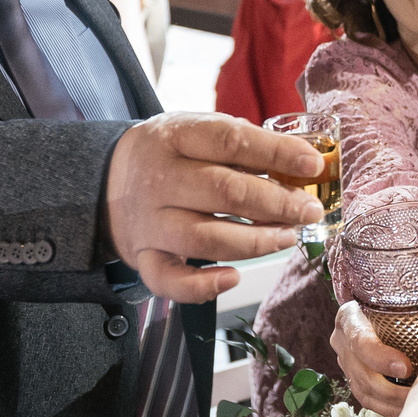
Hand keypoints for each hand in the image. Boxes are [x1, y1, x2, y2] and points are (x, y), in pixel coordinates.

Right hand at [106, 113, 322, 301]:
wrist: (104, 181)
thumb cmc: (168, 155)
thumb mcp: (195, 130)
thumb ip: (240, 143)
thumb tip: (300, 163)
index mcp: (175, 136)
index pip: (230, 140)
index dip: (276, 153)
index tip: (312, 164)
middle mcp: (158, 179)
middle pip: (224, 192)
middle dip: (277, 204)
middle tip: (308, 211)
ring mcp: (149, 222)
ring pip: (205, 239)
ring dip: (255, 242)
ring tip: (286, 237)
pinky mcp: (143, 257)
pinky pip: (170, 280)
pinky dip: (203, 286)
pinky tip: (234, 277)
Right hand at [332, 301, 412, 416]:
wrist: (370, 310)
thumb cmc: (390, 302)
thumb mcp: (401, 300)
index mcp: (350, 317)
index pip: (359, 340)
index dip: (380, 357)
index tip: (406, 368)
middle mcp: (342, 340)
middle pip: (361, 372)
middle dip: (390, 389)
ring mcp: (345, 362)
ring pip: (363, 390)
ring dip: (391, 403)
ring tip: (417, 405)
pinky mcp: (353, 379)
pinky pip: (367, 399)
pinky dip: (388, 408)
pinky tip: (408, 409)